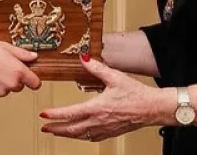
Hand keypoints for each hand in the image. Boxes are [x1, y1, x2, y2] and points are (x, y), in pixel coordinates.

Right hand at [0, 40, 40, 99]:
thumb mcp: (4, 46)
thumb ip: (21, 53)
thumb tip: (32, 57)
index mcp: (17, 71)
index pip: (35, 83)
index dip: (33, 79)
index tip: (31, 78)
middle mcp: (11, 84)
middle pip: (19, 86)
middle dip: (14, 78)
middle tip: (2, 67)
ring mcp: (0, 92)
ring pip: (6, 89)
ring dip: (2, 83)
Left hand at [39, 56, 163, 141]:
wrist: (152, 108)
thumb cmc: (136, 94)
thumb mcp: (115, 77)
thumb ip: (97, 68)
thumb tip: (84, 58)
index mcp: (98, 108)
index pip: (71, 113)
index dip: (55, 114)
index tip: (44, 114)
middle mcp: (99, 121)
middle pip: (72, 128)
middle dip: (56, 128)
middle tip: (44, 127)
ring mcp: (105, 129)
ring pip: (80, 135)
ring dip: (66, 134)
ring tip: (55, 131)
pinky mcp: (111, 132)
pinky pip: (91, 138)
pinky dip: (80, 137)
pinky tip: (77, 134)